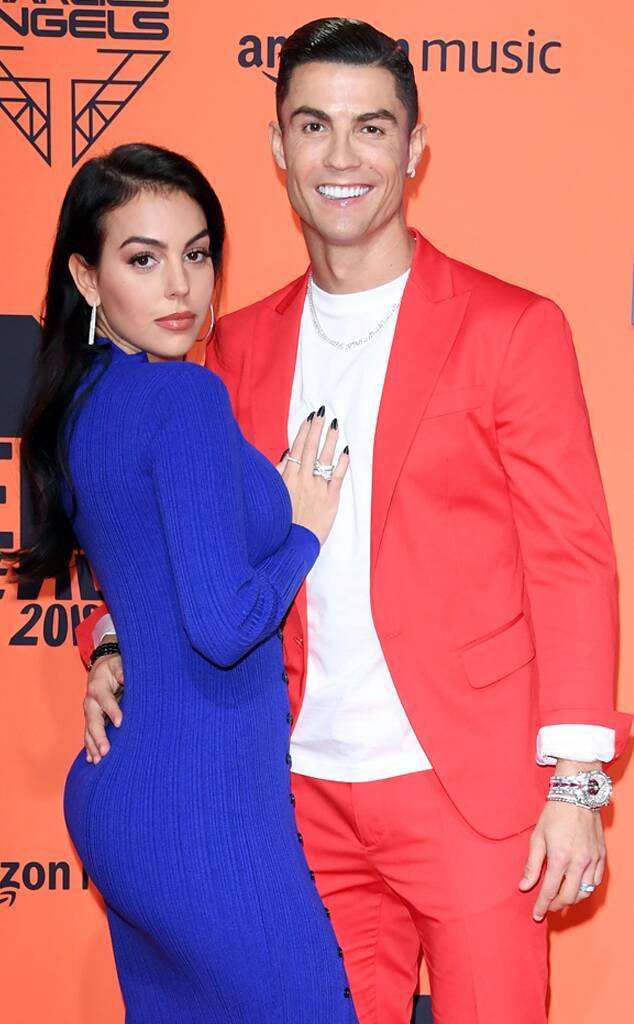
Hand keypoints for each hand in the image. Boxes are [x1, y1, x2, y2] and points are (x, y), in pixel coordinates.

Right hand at [84, 649, 123, 763]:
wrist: (101, 669)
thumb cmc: (113, 667)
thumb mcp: (118, 664)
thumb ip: (121, 670)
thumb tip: (124, 677)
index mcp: (97, 687)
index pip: (105, 700)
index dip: (112, 711)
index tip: (120, 723)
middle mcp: (90, 702)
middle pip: (93, 721)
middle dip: (99, 736)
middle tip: (105, 751)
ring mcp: (89, 712)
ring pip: (88, 731)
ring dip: (92, 746)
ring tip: (97, 760)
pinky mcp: (90, 719)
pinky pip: (88, 734)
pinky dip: (89, 747)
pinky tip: (90, 760)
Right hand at [279, 410, 348, 545]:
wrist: (292, 544)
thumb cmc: (281, 521)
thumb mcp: (273, 495)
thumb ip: (278, 474)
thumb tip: (285, 454)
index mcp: (287, 477)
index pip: (297, 448)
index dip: (304, 431)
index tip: (309, 418)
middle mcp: (302, 479)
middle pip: (310, 448)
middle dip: (317, 428)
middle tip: (322, 413)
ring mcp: (317, 488)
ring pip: (325, 458)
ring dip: (330, 440)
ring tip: (335, 425)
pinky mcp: (330, 499)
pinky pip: (338, 476)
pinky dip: (343, 463)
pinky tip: (347, 450)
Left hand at [519, 763, 605, 919]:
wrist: (578, 796)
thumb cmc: (555, 814)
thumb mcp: (537, 837)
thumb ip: (532, 865)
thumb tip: (524, 886)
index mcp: (560, 858)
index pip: (550, 891)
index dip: (542, 905)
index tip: (536, 914)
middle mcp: (579, 863)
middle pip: (569, 896)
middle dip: (556, 905)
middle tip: (547, 907)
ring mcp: (593, 860)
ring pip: (584, 892)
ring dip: (572, 899)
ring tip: (560, 899)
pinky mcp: (601, 856)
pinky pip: (596, 881)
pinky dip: (586, 889)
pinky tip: (577, 888)